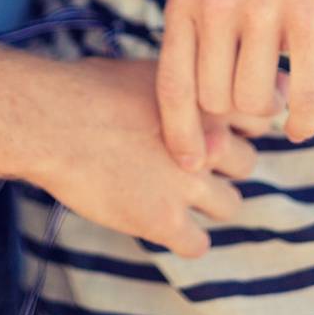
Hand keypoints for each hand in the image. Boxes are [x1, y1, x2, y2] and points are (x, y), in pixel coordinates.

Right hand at [30, 56, 262, 256]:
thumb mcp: (148, 70)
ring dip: (209, 202)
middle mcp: (209, 140)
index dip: (242, 125)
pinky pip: (198, 244)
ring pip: (230, 206)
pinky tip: (163, 221)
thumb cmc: (89, 88)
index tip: (224, 129)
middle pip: (247, 163)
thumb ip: (184, 85)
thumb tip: (200, 87)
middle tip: (195, 164)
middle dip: (224, 165)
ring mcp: (189, 184)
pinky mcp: (165, 221)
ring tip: (176, 193)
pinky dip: (185, 237)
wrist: (55, 121)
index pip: (259, 117)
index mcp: (206, 99)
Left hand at [156, 0, 313, 164]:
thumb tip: (206, 102)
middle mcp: (217, 6)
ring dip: (271, 110)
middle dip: (236, 113)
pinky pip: (306, 93)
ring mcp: (264, 11)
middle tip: (258, 98)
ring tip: (283, 90)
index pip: (171, 85)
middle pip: (216, 102)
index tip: (193, 165)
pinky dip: (306, 119)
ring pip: (257, 102)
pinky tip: (304, 123)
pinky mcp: (313, 16)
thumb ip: (202, 25)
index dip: (179, 134)